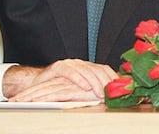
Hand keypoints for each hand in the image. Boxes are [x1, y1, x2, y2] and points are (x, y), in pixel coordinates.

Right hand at [3, 59, 117, 101]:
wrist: (37, 83)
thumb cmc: (59, 88)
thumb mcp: (79, 88)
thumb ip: (93, 88)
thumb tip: (112, 95)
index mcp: (88, 67)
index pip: (105, 69)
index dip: (113, 78)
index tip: (121, 88)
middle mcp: (80, 63)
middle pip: (98, 70)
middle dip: (106, 82)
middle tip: (111, 93)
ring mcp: (70, 64)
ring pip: (86, 71)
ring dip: (95, 83)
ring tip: (100, 92)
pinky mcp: (59, 67)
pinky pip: (71, 72)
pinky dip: (79, 80)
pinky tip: (85, 87)